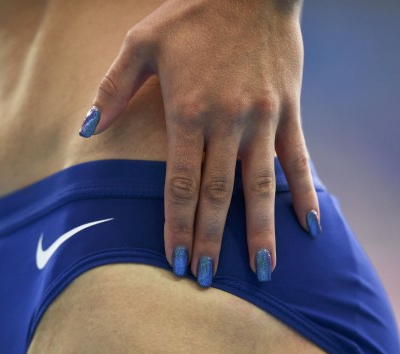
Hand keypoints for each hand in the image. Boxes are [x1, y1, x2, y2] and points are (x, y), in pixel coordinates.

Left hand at [79, 0, 320, 285]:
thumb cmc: (192, 13)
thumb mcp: (142, 43)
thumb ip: (113, 89)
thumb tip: (88, 129)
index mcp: (187, 111)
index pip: (181, 183)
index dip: (178, 225)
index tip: (176, 260)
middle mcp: (226, 122)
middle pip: (218, 195)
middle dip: (211, 240)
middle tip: (208, 281)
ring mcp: (263, 119)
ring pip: (260, 186)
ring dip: (261, 231)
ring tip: (263, 271)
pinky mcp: (289, 110)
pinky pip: (298, 159)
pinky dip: (306, 193)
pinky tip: (311, 226)